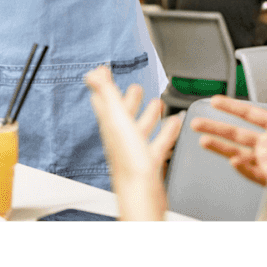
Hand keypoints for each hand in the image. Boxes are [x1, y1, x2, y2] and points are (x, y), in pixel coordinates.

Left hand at [85, 65, 182, 221]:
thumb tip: (92, 73)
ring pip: (141, 128)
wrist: (142, 194)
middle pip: (124, 113)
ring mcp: (135, 151)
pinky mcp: (149, 163)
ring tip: (157, 103)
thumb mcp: (118, 119)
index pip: (104, 100)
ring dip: (149, 115)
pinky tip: (174, 125)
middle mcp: (121, 137)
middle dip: (130, 99)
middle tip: (136, 87)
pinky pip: (158, 143)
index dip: (103, 84)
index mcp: (112, 124)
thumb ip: (106, 94)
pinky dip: (166, 132)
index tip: (104, 71)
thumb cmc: (129, 161)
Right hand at [190, 75, 266, 185]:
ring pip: (238, 153)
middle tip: (197, 122)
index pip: (250, 114)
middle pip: (237, 133)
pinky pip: (253, 173)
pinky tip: (234, 161)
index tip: (215, 100)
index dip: (231, 107)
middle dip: (216, 127)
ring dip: (221, 148)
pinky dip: (243, 168)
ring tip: (203, 141)